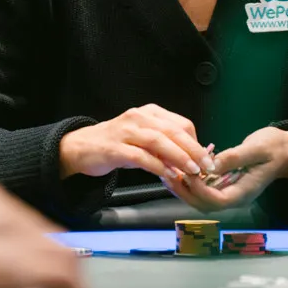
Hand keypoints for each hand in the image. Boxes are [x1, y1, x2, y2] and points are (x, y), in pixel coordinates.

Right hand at [58, 103, 213, 180]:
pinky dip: (157, 166)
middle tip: (206, 165)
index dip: (196, 141)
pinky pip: (140, 156)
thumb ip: (165, 146)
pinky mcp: (114, 148)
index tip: (205, 158)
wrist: (81, 147)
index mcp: (149, 113)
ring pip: (158, 141)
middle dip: (193, 149)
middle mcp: (138, 118)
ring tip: (192, 170)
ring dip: (179, 156)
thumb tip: (191, 160)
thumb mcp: (143, 139)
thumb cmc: (117, 143)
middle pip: (173, 131)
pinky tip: (169, 175)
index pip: (181, 123)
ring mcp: (125, 132)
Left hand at [161, 127, 287, 211]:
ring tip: (167, 171)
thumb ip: (234, 158)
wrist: (286, 151)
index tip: (187, 172)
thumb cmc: (274, 148)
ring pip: (201, 199)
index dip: (199, 190)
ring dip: (184, 187)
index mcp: (245, 193)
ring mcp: (230, 192)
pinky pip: (204, 188)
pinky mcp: (225, 184)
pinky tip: (178, 168)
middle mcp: (235, 197)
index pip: (216, 201)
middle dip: (184, 191)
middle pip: (204, 204)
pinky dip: (190, 181)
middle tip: (168, 174)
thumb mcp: (257, 149)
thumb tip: (211, 164)